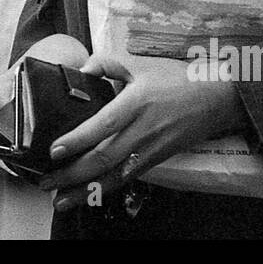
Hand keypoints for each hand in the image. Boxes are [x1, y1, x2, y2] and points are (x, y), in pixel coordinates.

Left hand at [38, 55, 242, 211]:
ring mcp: (150, 149)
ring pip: (114, 176)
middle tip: (47, 182)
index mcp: (136, 103)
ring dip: (85, 190)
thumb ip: (107, 63)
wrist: (216, 100)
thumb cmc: (176, 79)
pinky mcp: (156, 160)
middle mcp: (142, 130)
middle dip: (72, 174)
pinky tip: (89, 195)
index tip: (55, 150)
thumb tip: (82, 71)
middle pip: (103, 158)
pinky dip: (106, 189)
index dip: (77, 140)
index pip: (102, 126)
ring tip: (61, 199)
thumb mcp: (140, 64)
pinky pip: (127, 178)